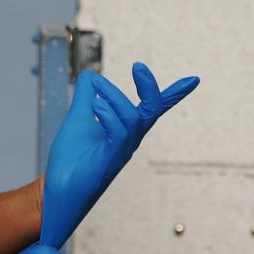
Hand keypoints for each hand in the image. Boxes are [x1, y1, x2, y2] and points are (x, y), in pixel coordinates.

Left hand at [40, 63, 199, 247]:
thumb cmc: (71, 159)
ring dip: (114, 96)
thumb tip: (90, 74)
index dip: (174, 95)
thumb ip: (86, 97)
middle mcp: (130, 139)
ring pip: (133, 118)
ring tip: (95, 86)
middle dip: (150, 88)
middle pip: (152, 110)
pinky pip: (120, 134)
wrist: (59, 188)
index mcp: (126, 129)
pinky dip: (109, 115)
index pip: (154, 109)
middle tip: (138, 66)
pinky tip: (96, 106)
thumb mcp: (78, 119)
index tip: (194, 79)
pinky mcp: (110, 159)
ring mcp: (122, 150)